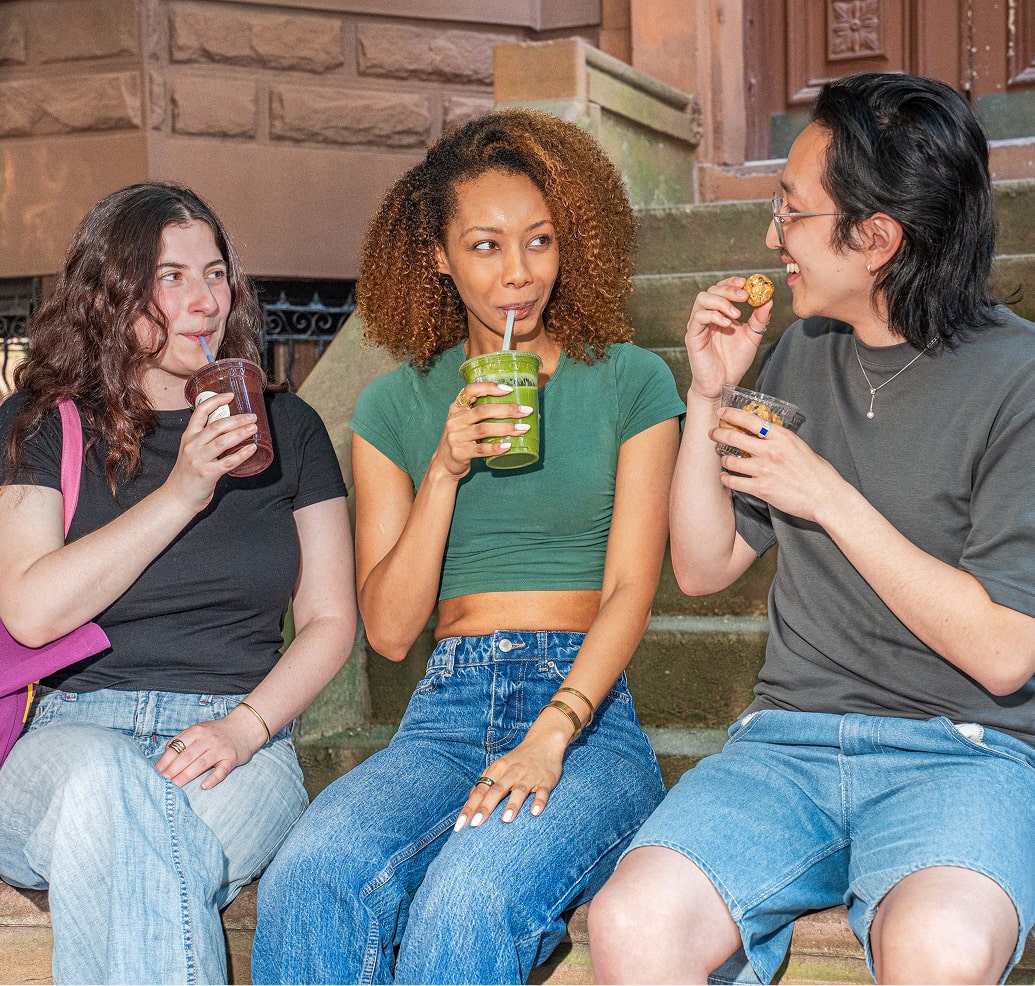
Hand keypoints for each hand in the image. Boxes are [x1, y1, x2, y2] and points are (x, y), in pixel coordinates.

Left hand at [155, 707, 265, 789]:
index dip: (164, 762)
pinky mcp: (232, 758)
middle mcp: (208, 739)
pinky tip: (204, 786)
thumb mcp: (199, 729)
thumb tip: (164, 757)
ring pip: (201, 763)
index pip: (176, 748)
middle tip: (161, 783)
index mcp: (196, 731)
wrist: (245, 727)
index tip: (155, 774)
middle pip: (186, 756)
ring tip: (175, 786)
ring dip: (186, 776)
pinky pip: (222, 770)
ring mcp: (221, 749)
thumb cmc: (217, 732)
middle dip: (172, 771)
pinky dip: (213, 778)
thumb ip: (182, 740)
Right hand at [164, 394, 259, 511]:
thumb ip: (206, 439)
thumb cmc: (188, 474)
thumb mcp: (191, 450)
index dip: (215, 401)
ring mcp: (199, 460)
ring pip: (222, 441)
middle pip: (216, 426)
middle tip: (252, 417)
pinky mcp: (207, 474)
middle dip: (236, 419)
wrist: (177, 497)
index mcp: (188, 437)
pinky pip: (228, 462)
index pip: (200, 412)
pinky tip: (252, 449)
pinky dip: (242, 454)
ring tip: (254, 429)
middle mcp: (192, 445)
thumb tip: (229, 427)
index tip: (230, 395)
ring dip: (240, 433)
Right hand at [432, 383, 532, 479]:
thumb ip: (484, 414)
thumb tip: (523, 411)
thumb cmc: (463, 439)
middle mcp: (455, 420)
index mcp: (457, 408)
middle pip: (482, 410)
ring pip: (484, 429)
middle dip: (507, 409)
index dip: (489, 387)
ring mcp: (456, 437)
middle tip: (526, 411)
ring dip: (506, 428)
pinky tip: (508, 446)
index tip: (509, 389)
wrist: (444, 463)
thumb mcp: (465, 422)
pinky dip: (495, 448)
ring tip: (523, 428)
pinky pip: (480, 449)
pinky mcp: (459, 453)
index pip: (470, 390)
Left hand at [452, 720, 569, 830]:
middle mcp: (512, 772)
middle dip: (485, 807)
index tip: (460, 825)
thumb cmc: (517, 760)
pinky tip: (535, 812)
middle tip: (475, 824)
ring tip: (505, 820)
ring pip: (519, 790)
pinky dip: (539, 801)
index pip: (480, 790)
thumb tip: (468, 802)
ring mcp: (529, 775)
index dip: (470, 807)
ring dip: (512, 805)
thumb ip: (484, 783)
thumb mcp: (498, 767)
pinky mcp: (546, 779)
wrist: (544, 742)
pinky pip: (543, 791)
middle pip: (496, 790)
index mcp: (497, 769)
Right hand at [685, 277, 773, 399]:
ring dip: (721, 301)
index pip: (722, 289)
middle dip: (729, 289)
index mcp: (720, 313)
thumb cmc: (735, 361)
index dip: (733, 283)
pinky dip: (714, 316)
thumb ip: (759, 319)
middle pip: (711, 290)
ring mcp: (698, 325)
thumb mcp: (752, 337)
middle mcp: (707, 316)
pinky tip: (727, 324)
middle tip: (745, 296)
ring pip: (702, 299)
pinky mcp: (693, 336)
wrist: (723, 383)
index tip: (748, 283)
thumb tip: (768, 300)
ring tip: (736, 314)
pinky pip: (699, 317)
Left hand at [713, 406, 846, 523]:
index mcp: (782, 436)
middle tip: (712, 433)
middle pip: (734, 437)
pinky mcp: (761, 488)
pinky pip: (734, 482)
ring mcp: (764, 469)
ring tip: (725, 460)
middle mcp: (770, 450)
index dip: (732, 413)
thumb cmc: (818, 473)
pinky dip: (726, 479)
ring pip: (730, 460)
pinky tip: (726, 478)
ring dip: (724, 460)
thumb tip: (764, 435)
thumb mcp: (800, 446)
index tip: (722, 411)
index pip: (750, 419)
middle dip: (718, 434)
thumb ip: (780, 440)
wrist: (826, 497)